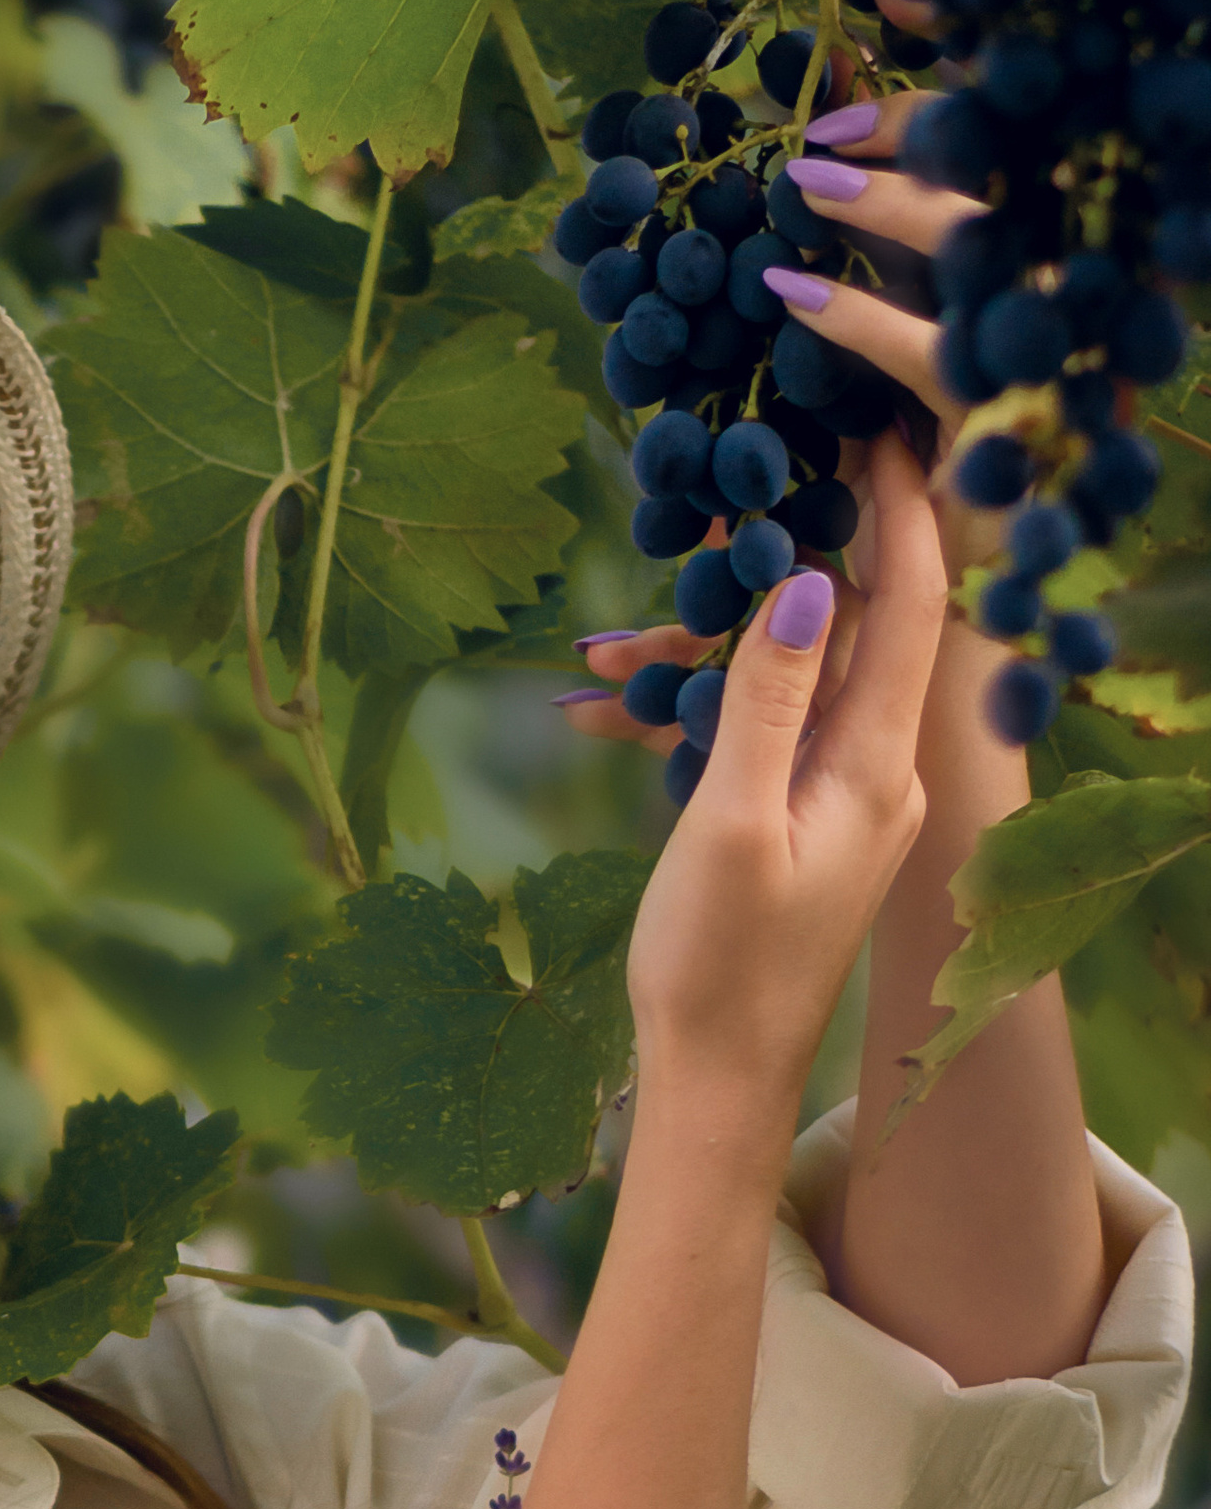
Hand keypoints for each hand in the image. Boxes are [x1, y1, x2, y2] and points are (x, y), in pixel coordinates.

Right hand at [614, 436, 945, 1107]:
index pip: (910, 606)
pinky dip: (686, 714)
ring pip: (782, 680)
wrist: (715, 1081)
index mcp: (876, 764)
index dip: (896, 510)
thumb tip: (805, 582)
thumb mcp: (733, 822)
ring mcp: (837, 795)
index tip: (873, 427)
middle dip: (771, 565)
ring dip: (695, 655)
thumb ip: (769, 699)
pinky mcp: (795, 819)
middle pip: (845, 628)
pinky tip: (599, 715)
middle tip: (734, 487)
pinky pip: (753, 734)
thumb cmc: (720, 966)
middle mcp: (874, 769)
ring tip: (597, 659)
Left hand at [741, 77, 1003, 586]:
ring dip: (888, 202)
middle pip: (1011, 178)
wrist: (946, 635)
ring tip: (804, 185)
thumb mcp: (873, 394)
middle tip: (822, 132)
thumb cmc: (900, 509)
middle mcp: (1056, 318)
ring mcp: (1040, 372)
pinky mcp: (1003, 437)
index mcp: (1036, 290)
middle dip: (920, 131)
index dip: (937, 112)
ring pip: (984, 247)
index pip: (1006, 163)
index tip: (848, 88)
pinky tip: (792, 297)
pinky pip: (932, 356)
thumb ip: (856, 310)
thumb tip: (789, 209)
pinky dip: (857, 318)